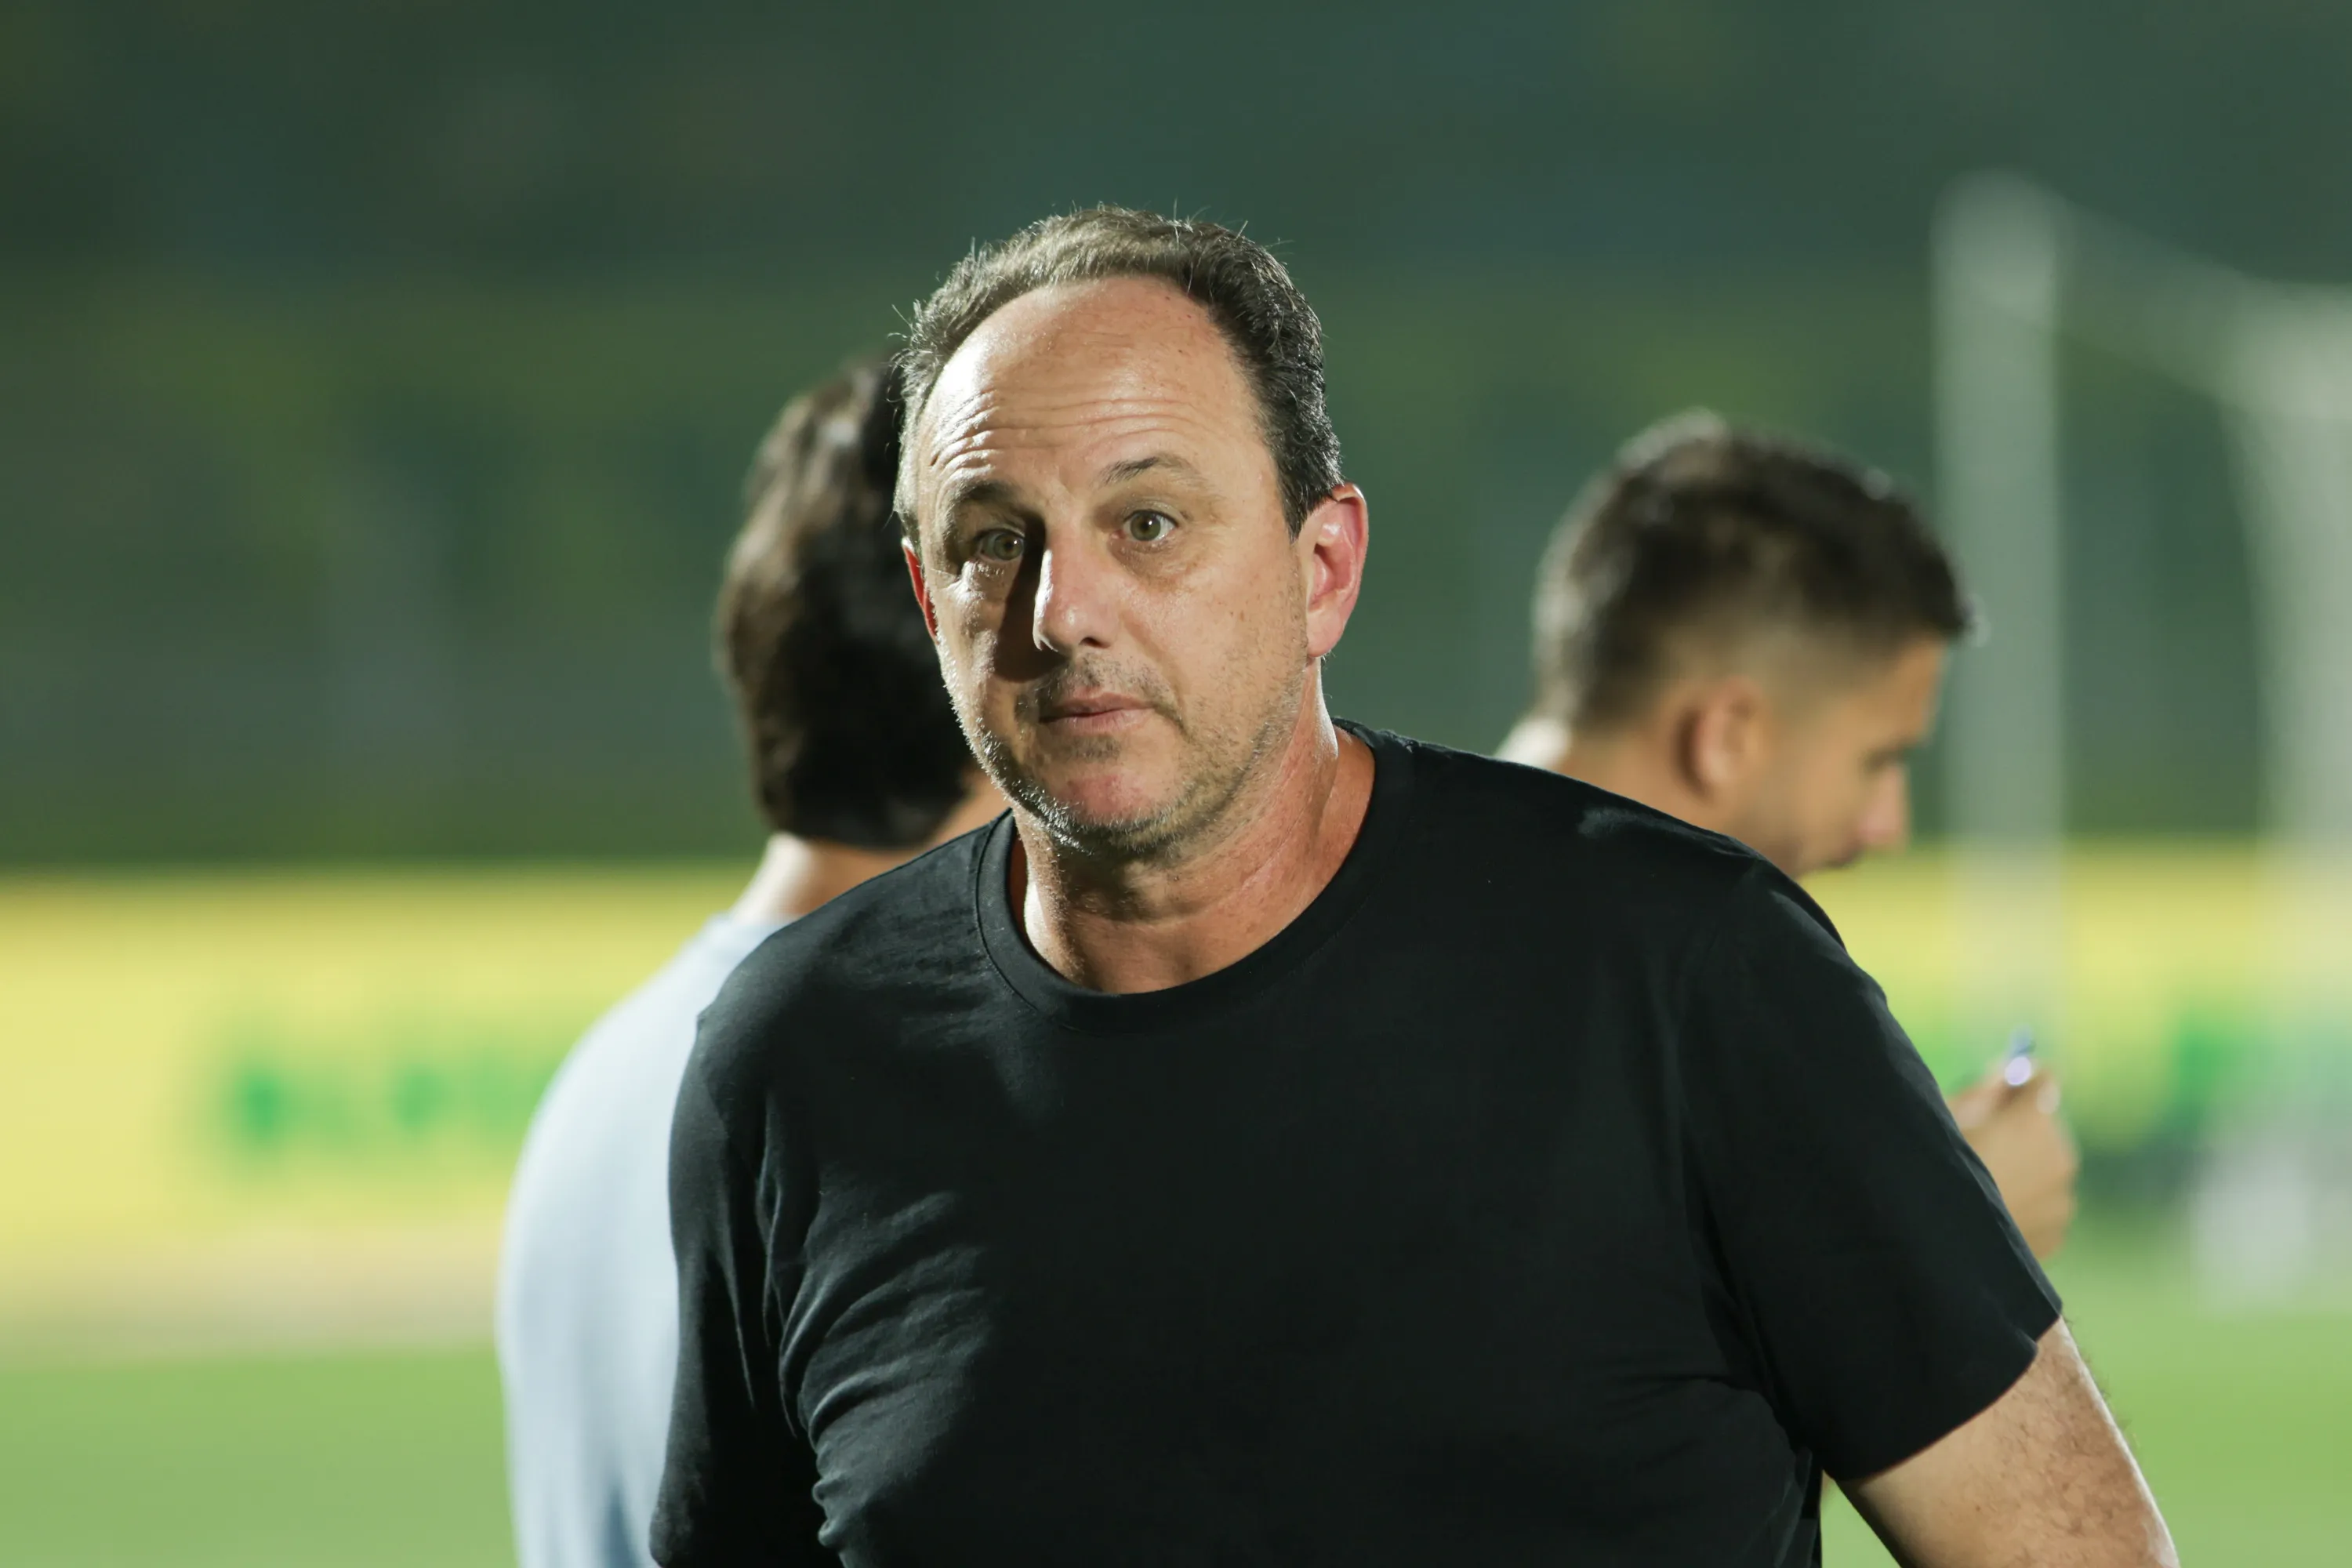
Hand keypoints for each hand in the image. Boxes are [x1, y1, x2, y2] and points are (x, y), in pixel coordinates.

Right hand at [1949, 1062, 2077, 1259]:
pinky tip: (1993, 1211)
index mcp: (2035, 1119)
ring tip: (1985, 1183)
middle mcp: (2061, 1154)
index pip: (2045, 1079)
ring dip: (2027, 1166)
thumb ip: (1985, 1089)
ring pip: (2047, 1167)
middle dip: (2023, 1127)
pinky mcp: (2059, 1230)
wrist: (1941, 1244)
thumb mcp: (1949, 1118)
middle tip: (1985, 1141)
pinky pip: (2045, 1203)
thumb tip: (2005, 1073)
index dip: (2022, 1082)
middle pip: (2047, 1126)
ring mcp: (2063, 1196)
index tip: (2005, 1088)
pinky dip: (2028, 1201)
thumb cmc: (1937, 1169)